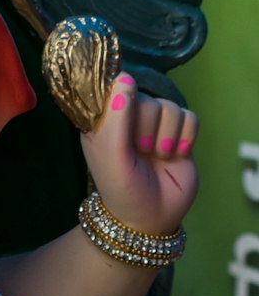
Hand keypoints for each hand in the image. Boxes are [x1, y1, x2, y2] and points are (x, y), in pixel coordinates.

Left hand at [81, 74, 197, 234]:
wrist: (151, 218)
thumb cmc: (122, 188)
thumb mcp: (112, 153)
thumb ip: (117, 115)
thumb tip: (126, 77)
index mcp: (104, 121)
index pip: (116, 90)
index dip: (125, 106)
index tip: (125, 128)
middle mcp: (130, 120)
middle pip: (148, 98)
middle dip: (147, 127)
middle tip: (141, 151)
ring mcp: (157, 126)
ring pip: (171, 107)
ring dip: (167, 135)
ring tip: (158, 156)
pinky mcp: (180, 134)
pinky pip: (190, 117)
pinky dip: (186, 137)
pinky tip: (175, 154)